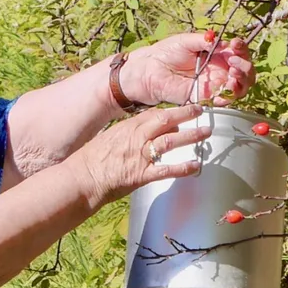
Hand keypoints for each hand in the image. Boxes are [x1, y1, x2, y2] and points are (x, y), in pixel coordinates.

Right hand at [68, 104, 211, 207]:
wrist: (82, 178)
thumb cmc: (90, 161)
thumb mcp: (108, 139)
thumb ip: (126, 135)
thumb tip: (139, 133)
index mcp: (127, 128)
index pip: (153, 114)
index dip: (170, 110)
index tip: (182, 108)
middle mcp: (136, 138)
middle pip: (165, 120)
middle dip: (185, 114)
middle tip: (200, 111)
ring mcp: (140, 156)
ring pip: (170, 141)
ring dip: (190, 136)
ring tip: (205, 133)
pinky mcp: (142, 175)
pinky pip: (167, 169)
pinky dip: (183, 167)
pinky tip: (196, 165)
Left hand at [122, 32, 254, 106]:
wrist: (148, 71)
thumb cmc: (165, 53)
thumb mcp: (186, 40)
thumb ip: (205, 41)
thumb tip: (223, 43)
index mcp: (216, 54)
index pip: (238, 52)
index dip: (241, 49)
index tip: (235, 44)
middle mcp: (218, 69)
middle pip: (244, 71)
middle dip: (245, 66)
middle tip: (235, 61)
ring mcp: (213, 84)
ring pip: (239, 86)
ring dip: (242, 80)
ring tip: (233, 72)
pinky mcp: (205, 97)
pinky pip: (225, 99)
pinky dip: (230, 95)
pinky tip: (226, 87)